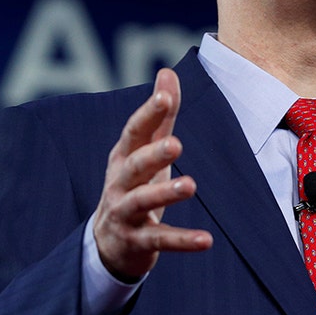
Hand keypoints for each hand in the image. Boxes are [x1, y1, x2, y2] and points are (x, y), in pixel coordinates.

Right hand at [93, 68, 212, 281]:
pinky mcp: (137, 241)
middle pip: (134, 166)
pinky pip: (159, 240)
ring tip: (190, 185)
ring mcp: (125, 213)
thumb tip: (167, 72)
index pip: (134, 132)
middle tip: (176, 144)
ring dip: (164, 193)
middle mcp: (120, 183)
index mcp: (124, 157)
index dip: (148, 114)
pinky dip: (182, 241)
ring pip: (141, 201)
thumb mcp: (144, 150)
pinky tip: (206, 240)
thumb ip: (159, 116)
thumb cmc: (133, 185)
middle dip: (152, 154)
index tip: (165, 97)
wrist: (109, 243)